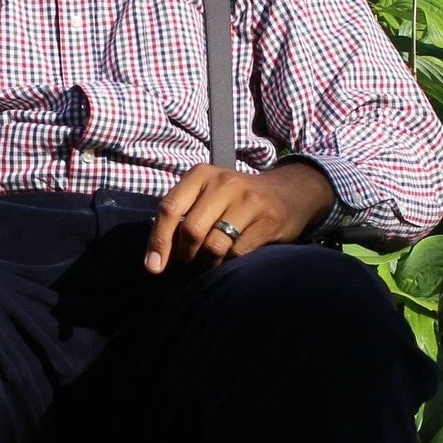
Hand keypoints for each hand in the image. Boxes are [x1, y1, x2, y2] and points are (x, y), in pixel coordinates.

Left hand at [144, 162, 335, 273]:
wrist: (290, 192)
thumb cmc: (237, 200)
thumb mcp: (207, 195)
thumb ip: (181, 217)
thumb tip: (155, 259)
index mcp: (201, 175)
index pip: (169, 208)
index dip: (158, 241)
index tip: (153, 267)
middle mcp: (224, 183)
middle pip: (191, 230)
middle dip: (187, 254)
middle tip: (192, 259)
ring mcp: (248, 200)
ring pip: (214, 245)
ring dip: (209, 261)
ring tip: (213, 259)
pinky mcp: (268, 220)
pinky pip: (238, 253)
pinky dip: (230, 262)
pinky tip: (234, 255)